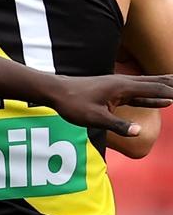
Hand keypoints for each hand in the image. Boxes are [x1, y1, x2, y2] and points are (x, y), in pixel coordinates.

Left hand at [49, 73, 172, 136]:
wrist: (55, 91)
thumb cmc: (73, 104)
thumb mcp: (95, 118)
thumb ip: (118, 125)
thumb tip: (139, 131)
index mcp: (122, 87)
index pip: (154, 89)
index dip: (172, 92)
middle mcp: (124, 83)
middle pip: (155, 83)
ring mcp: (119, 87)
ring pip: (149, 87)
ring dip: (167, 88)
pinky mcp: (114, 92)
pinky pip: (140, 94)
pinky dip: (154, 96)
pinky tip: (164, 101)